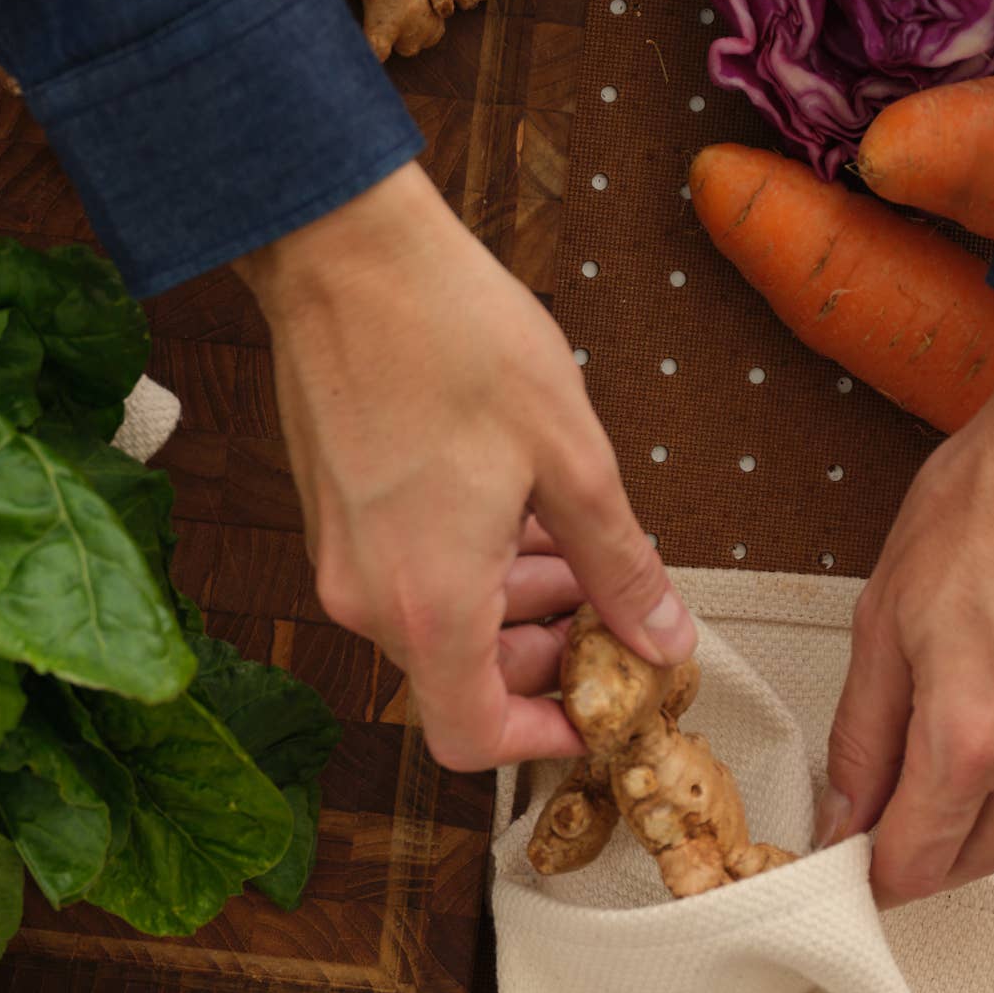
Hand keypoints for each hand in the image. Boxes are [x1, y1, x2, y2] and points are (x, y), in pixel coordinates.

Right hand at [234, 164, 689, 770]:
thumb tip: (662, 637)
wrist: (345, 254)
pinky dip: (466, 563)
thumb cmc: (454, 337)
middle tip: (609, 592)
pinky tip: (513, 496)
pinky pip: (406, 577)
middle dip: (543, 649)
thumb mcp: (572, 457)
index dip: (545, 738)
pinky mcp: (330, 518)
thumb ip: (619, 566)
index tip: (600, 702)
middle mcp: (369, 599)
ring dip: (510, 599)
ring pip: (437, 623)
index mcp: (429, 603)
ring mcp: (340, 560)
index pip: (473, 738)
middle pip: (460, 679)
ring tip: (570, 527)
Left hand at [821, 316, 993, 902]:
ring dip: (979, 814)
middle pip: (976, 860)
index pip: (914, 866)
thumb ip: (863, 735)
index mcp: (971, 740)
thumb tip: (843, 811)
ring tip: (938, 753)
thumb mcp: (883, 620)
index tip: (846, 850)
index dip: (869, 870)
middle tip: (881, 809)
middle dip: (922, 852)